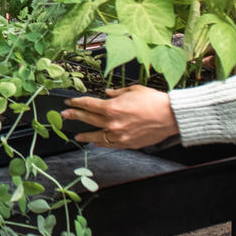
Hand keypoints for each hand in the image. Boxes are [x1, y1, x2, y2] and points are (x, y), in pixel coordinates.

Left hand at [62, 85, 178, 149]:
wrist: (170, 116)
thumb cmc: (154, 101)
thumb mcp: (132, 90)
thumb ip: (116, 93)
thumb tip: (108, 94)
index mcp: (112, 108)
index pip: (88, 104)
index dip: (76, 103)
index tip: (69, 102)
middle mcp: (113, 123)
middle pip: (88, 119)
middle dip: (74, 116)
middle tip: (64, 115)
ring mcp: (120, 135)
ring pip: (97, 136)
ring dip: (86, 134)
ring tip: (77, 134)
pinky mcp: (128, 143)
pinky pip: (110, 144)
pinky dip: (102, 143)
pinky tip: (96, 142)